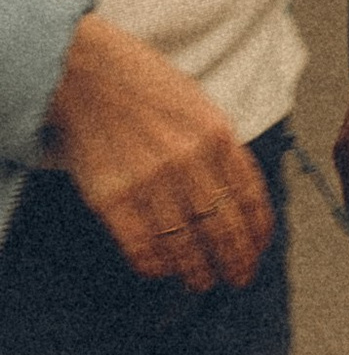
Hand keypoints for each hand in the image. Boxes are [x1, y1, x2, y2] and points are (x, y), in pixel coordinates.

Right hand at [43, 17, 272, 290]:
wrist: (83, 73)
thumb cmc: (141, 84)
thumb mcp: (197, 103)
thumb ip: (218, 145)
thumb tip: (235, 193)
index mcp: (217, 133)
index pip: (250, 196)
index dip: (258, 231)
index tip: (259, 249)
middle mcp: (189, 161)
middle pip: (223, 227)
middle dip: (235, 260)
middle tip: (238, 278)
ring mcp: (150, 182)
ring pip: (185, 244)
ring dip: (197, 270)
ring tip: (203, 282)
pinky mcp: (113, 199)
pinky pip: (142, 247)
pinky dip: (155, 265)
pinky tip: (162, 271)